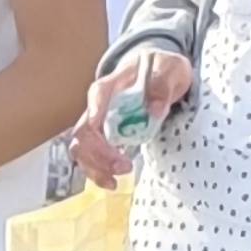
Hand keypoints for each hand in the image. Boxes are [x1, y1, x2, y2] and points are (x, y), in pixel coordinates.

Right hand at [73, 50, 189, 182]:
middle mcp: (98, 105)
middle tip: (124, 166)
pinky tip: (111, 182)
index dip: (95, 113)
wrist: (157, 72)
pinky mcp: (103, 138)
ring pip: (80, 148)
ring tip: (115, 180)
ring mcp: (98, 123)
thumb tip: (154, 110)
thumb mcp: (169, 68)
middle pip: (83, 130)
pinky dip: (97, 172)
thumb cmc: (160, 68)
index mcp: (112, 84)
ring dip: (94, 167)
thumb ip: (162, 84)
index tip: (102, 131)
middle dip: (98, 153)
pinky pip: (90, 157)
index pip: (96, 96)